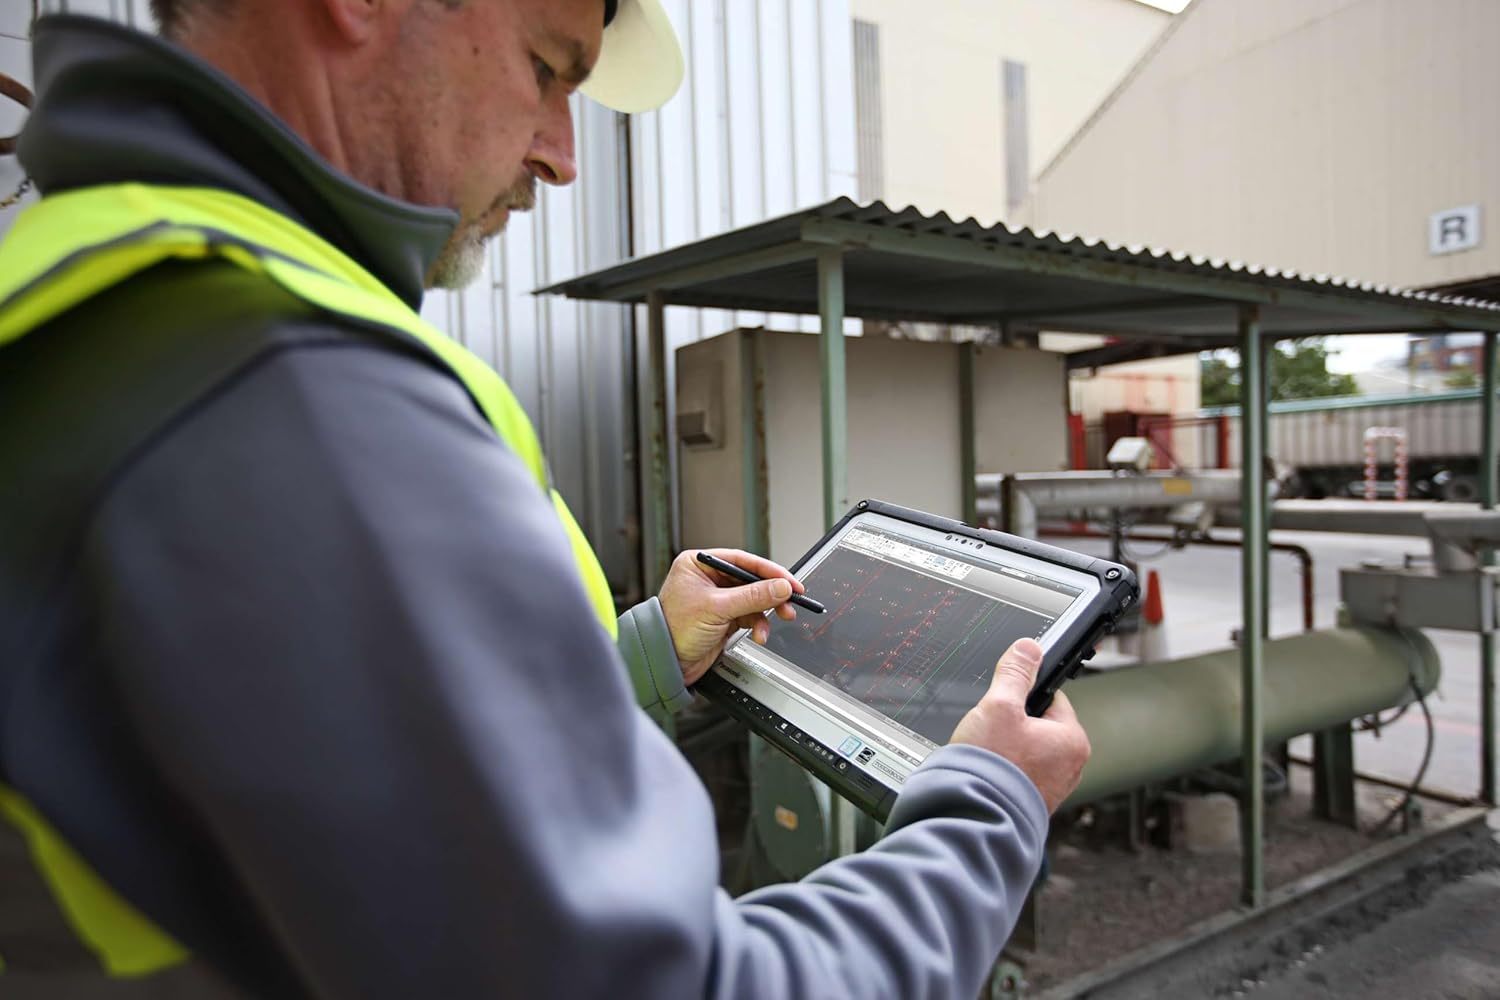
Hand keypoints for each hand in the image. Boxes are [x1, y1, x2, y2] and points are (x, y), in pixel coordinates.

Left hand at [657, 548, 805, 685]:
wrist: (665, 663)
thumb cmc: (673, 630)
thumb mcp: (716, 608)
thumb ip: (752, 596)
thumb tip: (780, 587)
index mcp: (699, 564)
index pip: (742, 560)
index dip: (769, 571)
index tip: (789, 581)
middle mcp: (709, 578)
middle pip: (751, 580)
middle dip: (771, 594)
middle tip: (790, 602)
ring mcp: (717, 599)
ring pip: (754, 600)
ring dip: (766, 613)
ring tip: (774, 623)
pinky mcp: (724, 617)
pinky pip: (750, 616)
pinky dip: (758, 625)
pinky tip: (759, 634)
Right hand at [950, 638, 1090, 812]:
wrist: (973, 818)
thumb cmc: (992, 770)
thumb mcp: (999, 707)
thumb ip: (1015, 673)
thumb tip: (1029, 648)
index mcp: (1072, 740)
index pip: (1052, 698)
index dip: (1023, 695)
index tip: (1005, 700)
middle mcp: (1069, 766)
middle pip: (1038, 725)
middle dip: (1012, 724)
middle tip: (991, 732)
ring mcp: (1052, 787)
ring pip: (1027, 749)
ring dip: (1006, 748)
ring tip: (987, 754)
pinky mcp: (1032, 801)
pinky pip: (1018, 773)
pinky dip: (1003, 770)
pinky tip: (987, 772)